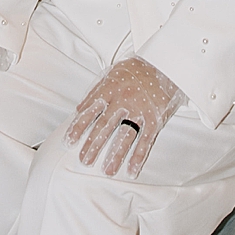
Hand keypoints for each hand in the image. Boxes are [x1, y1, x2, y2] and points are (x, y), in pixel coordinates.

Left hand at [65, 57, 183, 178]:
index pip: (90, 111)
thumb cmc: (135, 70)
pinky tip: (132, 170)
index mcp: (110, 89)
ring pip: (125, 136)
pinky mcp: (155, 119)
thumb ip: (95, 92)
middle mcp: (124, 100)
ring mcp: (140, 110)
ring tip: (107, 170)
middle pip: (105, 126)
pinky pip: (146, 141)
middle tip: (85, 161)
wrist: (165, 64)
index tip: (69, 142)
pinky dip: (139, 157)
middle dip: (93, 145)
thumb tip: (79, 109)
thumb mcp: (112, 75)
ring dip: (116, 155)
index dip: (79, 127)